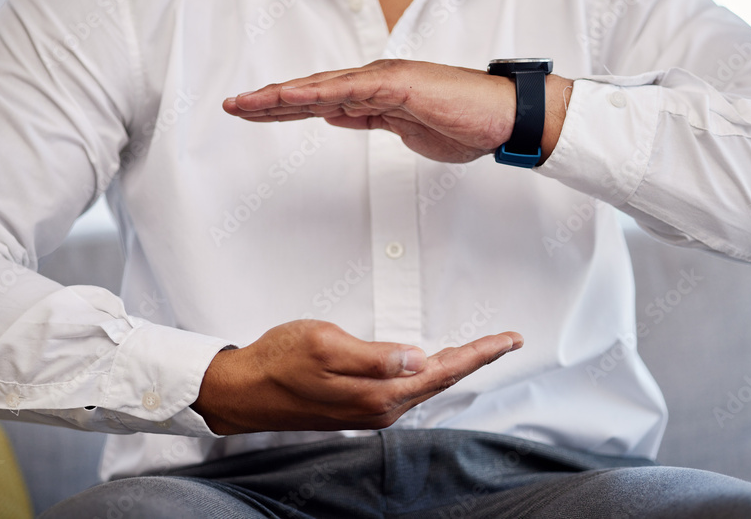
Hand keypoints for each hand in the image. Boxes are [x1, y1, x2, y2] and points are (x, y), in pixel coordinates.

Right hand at [191, 319, 522, 434]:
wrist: (243, 391)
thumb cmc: (277, 362)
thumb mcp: (325, 345)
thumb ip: (376, 356)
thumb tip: (420, 357)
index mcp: (378, 393)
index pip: (443, 370)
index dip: (479, 353)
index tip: (508, 340)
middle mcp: (380, 409)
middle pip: (440, 380)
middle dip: (476, 359)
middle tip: (505, 341)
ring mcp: (369, 411)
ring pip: (425, 386)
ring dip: (455, 367)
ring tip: (480, 350)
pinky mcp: (357, 407)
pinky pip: (407, 391)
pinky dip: (429, 374)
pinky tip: (432, 366)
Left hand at [222, 59, 571, 163]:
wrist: (504, 119)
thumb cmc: (464, 124)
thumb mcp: (404, 130)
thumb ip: (369, 120)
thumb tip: (335, 116)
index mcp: (376, 94)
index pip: (320, 100)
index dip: (284, 106)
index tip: (254, 113)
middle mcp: (375, 81)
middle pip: (311, 90)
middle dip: (269, 100)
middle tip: (233, 106)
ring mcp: (385, 80)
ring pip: (321, 86)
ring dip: (280, 95)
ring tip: (245, 103)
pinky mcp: (398, 84)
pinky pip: (348, 90)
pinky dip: (315, 93)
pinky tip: (287, 97)